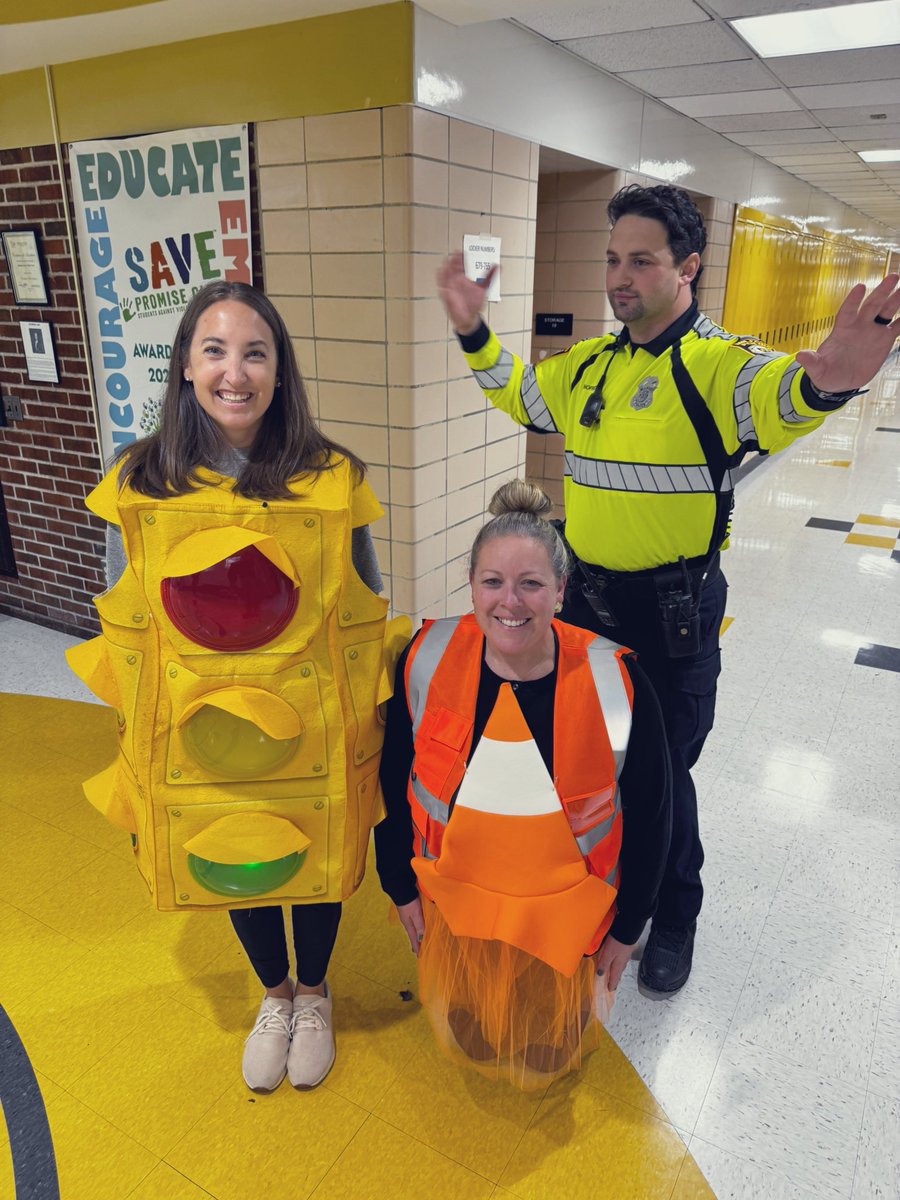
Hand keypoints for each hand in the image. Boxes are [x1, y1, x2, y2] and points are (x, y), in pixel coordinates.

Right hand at [395, 896, 424, 954]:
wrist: (401, 889)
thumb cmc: (409, 902)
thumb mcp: (415, 914)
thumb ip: (419, 926)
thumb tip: (422, 939)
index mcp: (408, 924)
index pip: (414, 938)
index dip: (417, 947)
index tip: (419, 956)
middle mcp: (407, 922)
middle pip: (412, 935)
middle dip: (416, 943)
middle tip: (418, 952)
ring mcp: (406, 916)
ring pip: (413, 929)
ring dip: (416, 936)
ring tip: (418, 941)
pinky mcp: (408, 910)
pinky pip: (413, 923)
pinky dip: (415, 928)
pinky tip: (417, 926)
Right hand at [436, 252, 497, 334]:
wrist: (470, 318)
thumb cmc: (475, 304)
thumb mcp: (484, 288)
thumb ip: (489, 276)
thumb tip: (498, 266)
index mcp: (463, 278)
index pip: (461, 264)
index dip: (461, 257)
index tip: (462, 251)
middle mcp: (456, 281)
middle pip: (452, 267)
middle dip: (453, 260)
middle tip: (455, 253)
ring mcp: (450, 287)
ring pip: (446, 274)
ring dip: (446, 267)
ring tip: (447, 261)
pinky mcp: (446, 294)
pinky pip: (442, 284)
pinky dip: (441, 278)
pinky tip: (442, 271)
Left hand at [595, 934, 636, 990]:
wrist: (628, 931)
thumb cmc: (618, 942)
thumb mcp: (608, 954)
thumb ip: (603, 964)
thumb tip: (600, 974)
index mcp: (618, 966)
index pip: (614, 978)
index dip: (611, 984)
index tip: (610, 990)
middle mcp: (622, 963)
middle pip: (617, 973)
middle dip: (614, 979)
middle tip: (612, 984)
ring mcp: (625, 956)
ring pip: (619, 967)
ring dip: (616, 972)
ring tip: (613, 975)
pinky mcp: (625, 950)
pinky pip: (620, 961)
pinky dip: (617, 964)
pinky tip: (615, 961)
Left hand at [796, 272, 899, 392]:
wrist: (839, 382)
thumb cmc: (825, 373)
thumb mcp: (817, 370)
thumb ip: (811, 362)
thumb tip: (800, 355)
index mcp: (842, 329)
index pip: (847, 311)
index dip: (853, 300)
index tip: (860, 287)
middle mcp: (859, 326)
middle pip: (871, 305)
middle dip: (882, 291)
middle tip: (893, 276)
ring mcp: (872, 331)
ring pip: (886, 311)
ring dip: (896, 300)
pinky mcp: (884, 340)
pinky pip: (897, 327)